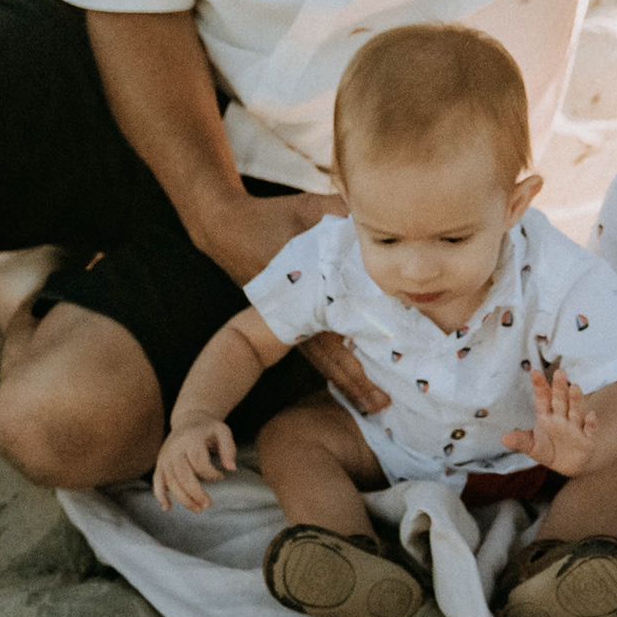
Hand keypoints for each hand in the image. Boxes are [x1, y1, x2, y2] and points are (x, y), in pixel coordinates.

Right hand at [153, 416, 236, 512]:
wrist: (188, 420)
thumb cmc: (208, 429)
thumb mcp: (222, 431)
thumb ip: (229, 448)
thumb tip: (231, 468)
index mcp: (190, 440)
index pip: (199, 462)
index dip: (211, 474)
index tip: (221, 476)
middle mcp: (175, 449)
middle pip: (183, 476)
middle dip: (195, 493)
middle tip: (208, 505)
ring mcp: (165, 458)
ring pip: (171, 482)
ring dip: (183, 499)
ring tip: (198, 509)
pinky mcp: (160, 464)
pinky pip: (157, 482)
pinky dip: (160, 496)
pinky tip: (167, 508)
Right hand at [186, 194, 382, 410]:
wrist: (229, 227)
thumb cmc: (277, 216)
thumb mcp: (313, 210)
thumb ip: (345, 216)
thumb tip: (378, 222)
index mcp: (305, 291)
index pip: (334, 329)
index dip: (357, 352)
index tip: (387, 367)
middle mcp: (297, 313)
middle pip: (329, 354)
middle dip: (355, 380)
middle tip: (382, 405)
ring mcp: (291, 319)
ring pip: (323, 357)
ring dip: (346, 379)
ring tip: (373, 404)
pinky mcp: (290, 320)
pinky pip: (316, 348)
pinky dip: (334, 365)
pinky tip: (353, 383)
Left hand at [502, 365, 598, 475]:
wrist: (569, 465)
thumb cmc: (549, 449)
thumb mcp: (533, 447)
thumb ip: (521, 441)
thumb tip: (503, 439)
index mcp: (547, 415)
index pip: (543, 398)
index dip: (540, 386)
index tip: (534, 373)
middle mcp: (562, 417)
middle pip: (561, 400)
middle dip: (559, 387)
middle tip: (559, 372)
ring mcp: (576, 426)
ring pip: (576, 410)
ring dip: (576, 399)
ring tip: (575, 387)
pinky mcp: (587, 438)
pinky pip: (590, 429)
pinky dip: (591, 423)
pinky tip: (591, 415)